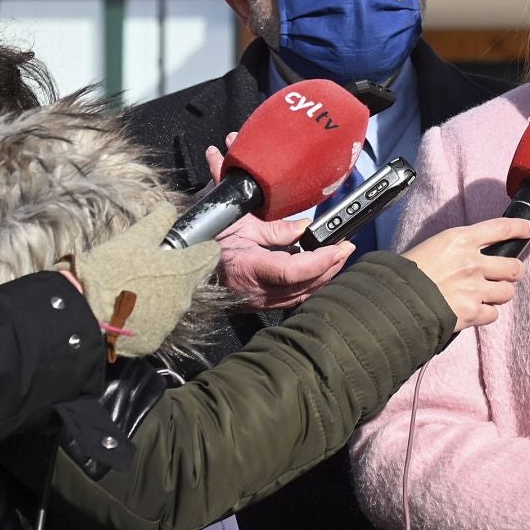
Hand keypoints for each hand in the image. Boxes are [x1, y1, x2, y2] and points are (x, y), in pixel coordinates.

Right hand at [60, 206, 219, 357]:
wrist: (82, 313)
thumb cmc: (110, 270)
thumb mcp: (133, 238)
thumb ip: (158, 221)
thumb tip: (169, 207)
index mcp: (184, 271)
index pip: (210, 254)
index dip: (202, 247)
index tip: (192, 246)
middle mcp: (183, 299)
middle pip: (188, 282)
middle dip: (173, 275)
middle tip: (146, 269)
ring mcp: (169, 323)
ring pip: (170, 305)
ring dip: (158, 297)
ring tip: (129, 292)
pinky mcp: (153, 342)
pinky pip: (153, 326)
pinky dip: (143, 319)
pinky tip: (124, 312)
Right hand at [208, 136, 351, 310]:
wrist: (182, 264)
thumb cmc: (207, 241)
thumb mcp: (241, 225)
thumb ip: (276, 229)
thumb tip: (305, 228)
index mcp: (249, 268)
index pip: (294, 271)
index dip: (320, 261)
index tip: (338, 246)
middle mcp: (255, 291)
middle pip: (304, 286)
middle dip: (330, 267)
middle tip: (346, 247)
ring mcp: (257, 301)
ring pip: (301, 295)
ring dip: (324, 276)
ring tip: (339, 257)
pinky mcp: (258, 303)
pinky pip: (292, 298)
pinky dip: (310, 284)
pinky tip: (320, 272)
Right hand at [402, 219, 529, 330]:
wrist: (393, 299)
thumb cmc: (404, 273)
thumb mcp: (431, 247)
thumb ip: (456, 250)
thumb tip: (471, 257)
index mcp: (460, 239)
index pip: (500, 228)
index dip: (519, 228)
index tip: (529, 229)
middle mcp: (472, 262)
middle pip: (513, 267)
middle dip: (515, 272)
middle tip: (509, 275)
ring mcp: (474, 288)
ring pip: (507, 292)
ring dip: (500, 294)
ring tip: (486, 296)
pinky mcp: (472, 312)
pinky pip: (493, 314)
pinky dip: (485, 314)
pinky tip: (473, 312)